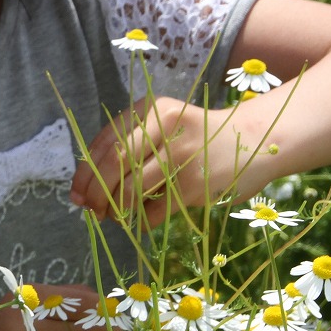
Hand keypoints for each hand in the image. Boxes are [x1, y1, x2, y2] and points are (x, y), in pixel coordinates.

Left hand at [73, 95, 258, 226]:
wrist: (254, 141)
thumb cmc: (196, 138)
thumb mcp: (162, 127)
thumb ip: (127, 148)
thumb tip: (84, 191)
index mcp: (150, 108)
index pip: (104, 143)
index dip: (83, 173)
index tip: (76, 194)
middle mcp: (165, 125)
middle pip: (113, 165)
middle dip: (95, 194)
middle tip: (90, 211)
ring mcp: (182, 154)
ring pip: (130, 189)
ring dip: (115, 210)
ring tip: (114, 217)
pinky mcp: (195, 183)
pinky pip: (153, 211)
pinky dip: (141, 221)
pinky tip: (142, 220)